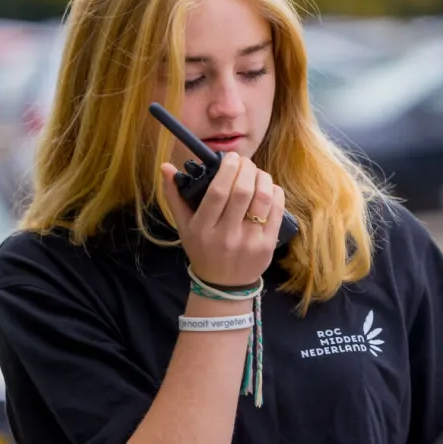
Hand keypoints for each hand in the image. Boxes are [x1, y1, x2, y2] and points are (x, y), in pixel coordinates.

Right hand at [161, 152, 285, 286]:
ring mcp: (249, 242)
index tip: (231, 157)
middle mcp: (226, 235)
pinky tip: (269, 187)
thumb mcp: (184, 226)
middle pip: (242, 192)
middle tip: (245, 162)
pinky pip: (276, 211)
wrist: (223, 285)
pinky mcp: (267, 246)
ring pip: (262, 199)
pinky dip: (275, 193)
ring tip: (257, 173)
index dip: (227, 170)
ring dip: (263, 178)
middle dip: (247, 169)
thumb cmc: (202, 250)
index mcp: (203, 229)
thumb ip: (175, 196)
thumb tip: (165, 166)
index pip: (217, 193)